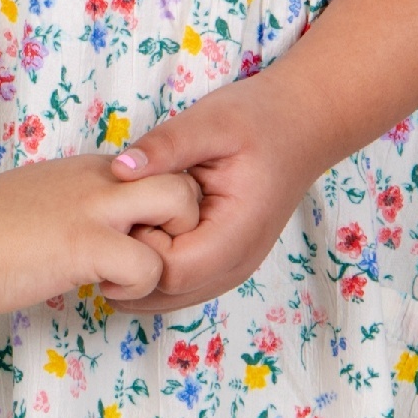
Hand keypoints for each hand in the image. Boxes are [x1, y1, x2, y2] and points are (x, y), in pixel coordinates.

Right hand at [0, 149, 204, 315]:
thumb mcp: (41, 199)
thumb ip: (76, 204)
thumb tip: (92, 226)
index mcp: (91, 170)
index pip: (159, 170)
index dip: (161, 207)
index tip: (136, 237)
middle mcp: (101, 180)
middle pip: (183, 177)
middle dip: (182, 221)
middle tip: (148, 254)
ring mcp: (96, 209)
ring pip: (180, 206)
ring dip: (168, 249)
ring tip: (130, 272)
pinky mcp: (87, 246)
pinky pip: (149, 265)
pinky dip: (137, 287)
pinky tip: (103, 290)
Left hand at [108, 74, 334, 312]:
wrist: (304, 124)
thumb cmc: (260, 119)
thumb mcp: (210, 121)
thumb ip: (166, 146)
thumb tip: (120, 170)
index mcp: (236, 234)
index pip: (171, 272)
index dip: (138, 247)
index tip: (124, 208)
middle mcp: (237, 263)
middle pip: (167, 294)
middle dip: (132, 264)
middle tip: (113, 218)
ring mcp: (233, 268)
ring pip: (171, 297)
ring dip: (139, 271)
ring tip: (122, 226)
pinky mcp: (224, 261)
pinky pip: (181, 283)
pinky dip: (153, 268)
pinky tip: (139, 233)